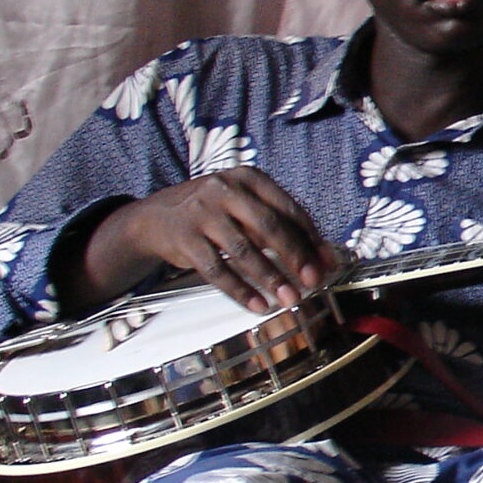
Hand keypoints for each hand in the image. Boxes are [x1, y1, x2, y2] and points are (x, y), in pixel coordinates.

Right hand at [80, 170, 334, 315]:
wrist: (155, 217)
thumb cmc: (213, 212)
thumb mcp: (243, 205)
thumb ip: (278, 224)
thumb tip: (320, 258)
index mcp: (248, 178)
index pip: (288, 208)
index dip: (311, 238)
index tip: (327, 262)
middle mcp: (225, 190)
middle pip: (269, 226)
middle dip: (295, 257)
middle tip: (313, 281)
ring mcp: (202, 213)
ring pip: (244, 250)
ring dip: (271, 277)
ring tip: (290, 298)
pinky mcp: (185, 239)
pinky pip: (217, 270)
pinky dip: (240, 290)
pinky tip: (257, 304)